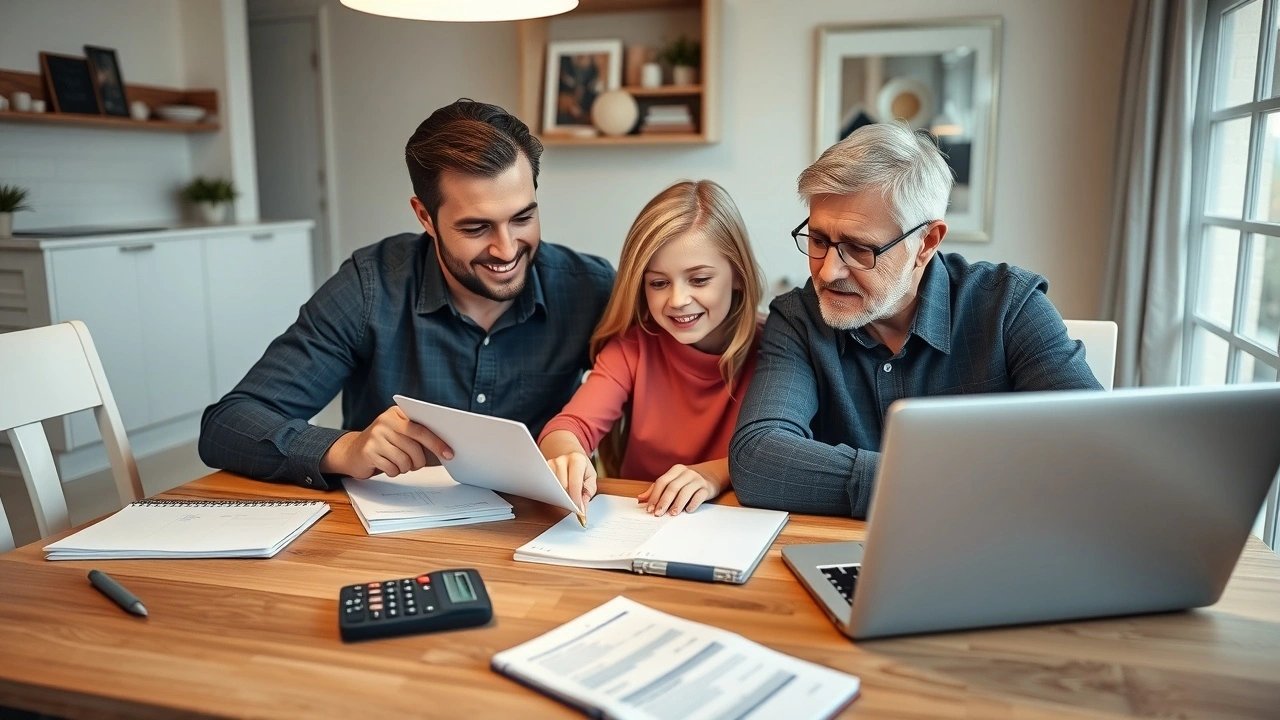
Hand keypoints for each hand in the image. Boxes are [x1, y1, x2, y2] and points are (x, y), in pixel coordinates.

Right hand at [320, 406, 452, 478]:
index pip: (421, 428)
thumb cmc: (384, 444)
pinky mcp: (368, 452)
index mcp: (396, 413)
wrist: (352, 452)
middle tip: (418, 464)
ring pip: (404, 459)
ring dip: (406, 467)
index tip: (449, 453)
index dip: (437, 442)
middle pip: (414, 446)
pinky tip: (388, 466)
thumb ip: (417, 436)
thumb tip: (444, 449)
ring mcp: (375, 436)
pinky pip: (392, 468)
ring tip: (400, 464)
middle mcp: (385, 422)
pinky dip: (394, 471)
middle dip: (420, 460)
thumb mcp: (399, 434)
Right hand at [545, 451, 596, 513]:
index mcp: (577, 460)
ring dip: (561, 497)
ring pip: (553, 488)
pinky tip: (559, 494)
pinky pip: (547, 486)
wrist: (571, 454)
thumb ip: (588, 492)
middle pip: (562, 487)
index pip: (574, 484)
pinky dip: (554, 493)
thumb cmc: (582, 467)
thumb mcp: (591, 477)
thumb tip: (582, 508)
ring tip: (567, 498)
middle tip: (574, 507)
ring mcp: (550, 464)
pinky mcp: (543, 469)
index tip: (579, 511)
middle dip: (569, 500)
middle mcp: (561, 460)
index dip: (576, 500)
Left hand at [638, 464, 717, 515]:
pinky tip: (688, 510)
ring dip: (677, 504)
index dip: (654, 496)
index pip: (662, 482)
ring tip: (672, 514)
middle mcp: (687, 473)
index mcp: (676, 470)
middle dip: (664, 502)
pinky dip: (693, 503)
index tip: (649, 509)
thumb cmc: (686, 481)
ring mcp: (698, 480)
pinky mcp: (707, 488)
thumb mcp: (672, 482)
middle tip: (658, 514)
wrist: (711, 476)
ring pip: (685, 492)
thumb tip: (640, 499)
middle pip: (672, 487)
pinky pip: (699, 496)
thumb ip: (656, 490)